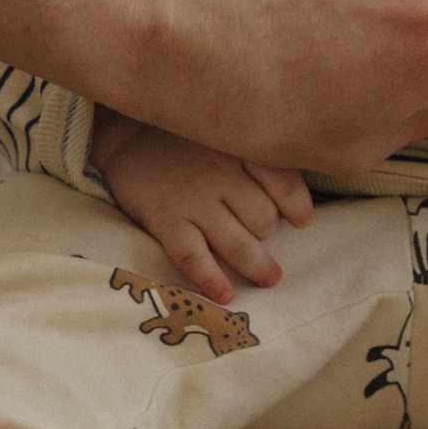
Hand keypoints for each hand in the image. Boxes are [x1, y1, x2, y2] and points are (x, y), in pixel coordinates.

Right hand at [97, 115, 312, 302]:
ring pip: (237, 242)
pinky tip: (224, 296)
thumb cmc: (185, 140)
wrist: (125, 137)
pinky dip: (211, 279)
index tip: (302, 219)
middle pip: (263, 217)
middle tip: (265, 236)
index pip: (282, 180)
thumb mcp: (223, 133)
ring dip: (258, 266)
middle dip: (269, 232)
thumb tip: (297, 193)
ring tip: (270, 279)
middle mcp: (219, 175)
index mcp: (237, 148)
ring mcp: (192, 200)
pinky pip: (193, 257)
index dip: (297, 205)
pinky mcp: (166, 220)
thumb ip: (256, 154)